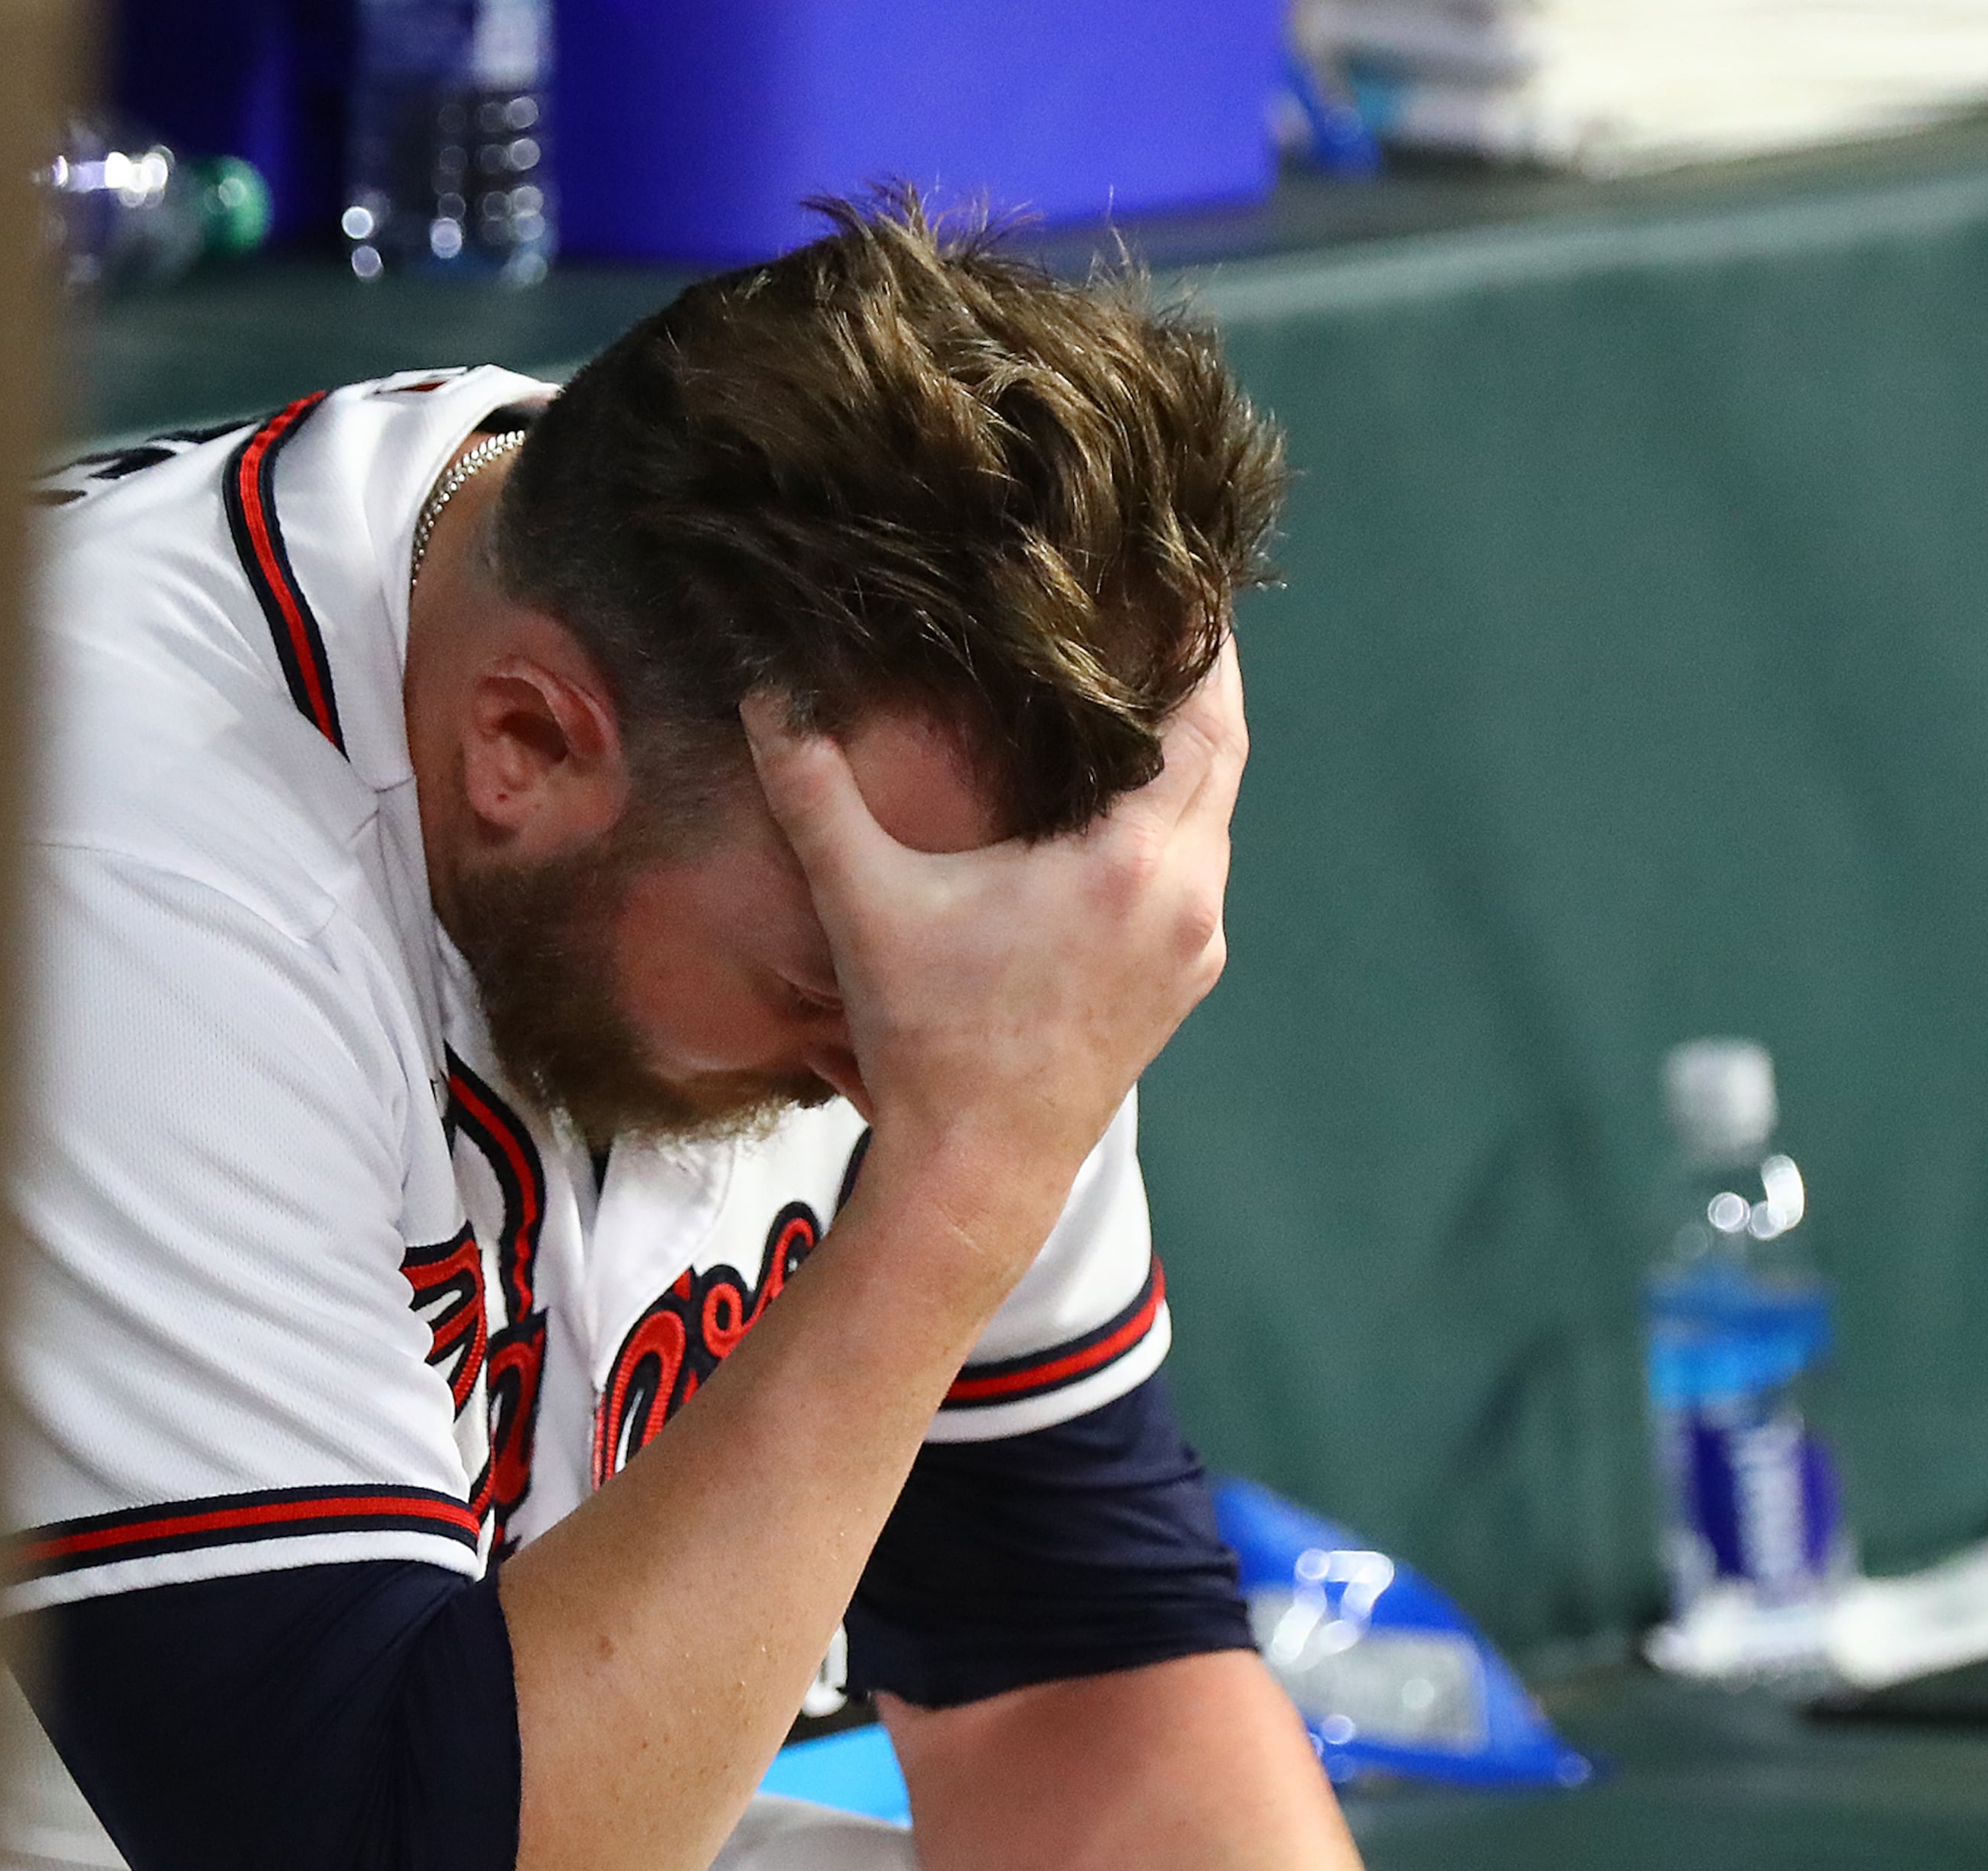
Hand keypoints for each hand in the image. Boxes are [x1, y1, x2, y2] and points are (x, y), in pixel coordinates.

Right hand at [742, 637, 1242, 1260]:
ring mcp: (1195, 945)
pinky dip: (1177, 822)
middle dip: (1203, 684)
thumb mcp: (866, 903)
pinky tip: (1124, 808)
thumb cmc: (927, 1036)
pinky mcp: (1184, 982)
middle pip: (1224, 757)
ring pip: (1215, 818)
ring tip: (1142, 698)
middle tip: (1170, 615)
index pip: (1204, 717)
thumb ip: (814, 792)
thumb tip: (763, 694)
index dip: (1205, 644)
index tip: (1188, 583)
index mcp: (1131, 862)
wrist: (979, 1170)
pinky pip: (1198, 872)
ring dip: (1188, 759)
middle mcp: (1187, 897)